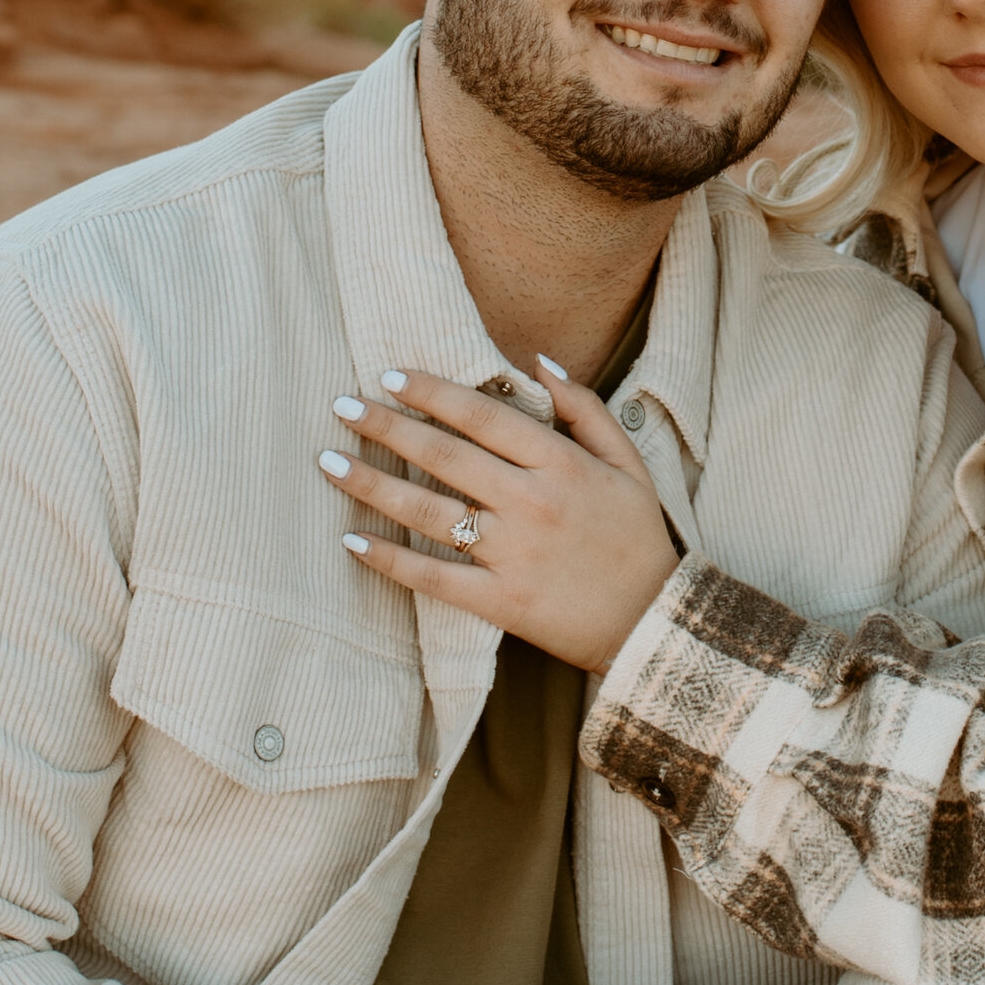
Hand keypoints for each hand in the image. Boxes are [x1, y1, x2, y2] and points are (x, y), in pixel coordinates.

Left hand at [320, 369, 679, 672]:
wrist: (655, 622)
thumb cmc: (639, 537)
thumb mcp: (628, 463)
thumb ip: (585, 409)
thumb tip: (538, 362)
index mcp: (561, 464)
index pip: (482, 415)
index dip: (430, 392)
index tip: (387, 376)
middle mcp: (532, 502)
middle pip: (444, 455)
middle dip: (385, 426)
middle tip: (341, 406)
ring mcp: (513, 553)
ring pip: (428, 511)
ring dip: (372, 484)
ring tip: (329, 461)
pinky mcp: (500, 601)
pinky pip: (433, 577)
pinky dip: (389, 559)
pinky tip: (351, 539)